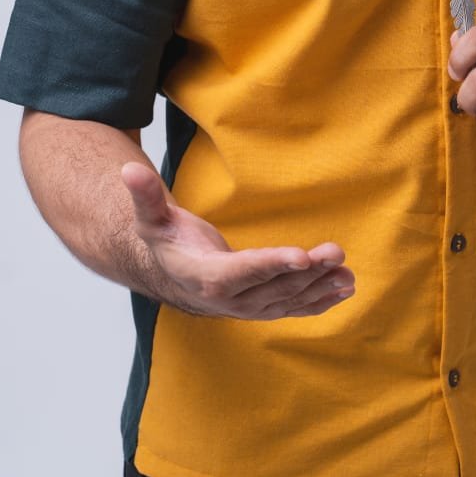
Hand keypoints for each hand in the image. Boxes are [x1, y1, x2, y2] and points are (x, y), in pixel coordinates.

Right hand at [120, 162, 355, 319]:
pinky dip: (320, 301)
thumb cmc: (167, 241)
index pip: (243, 272)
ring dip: (321, 286)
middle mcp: (229, 300)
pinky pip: (294, 308)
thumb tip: (128, 168)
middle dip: (308, 271)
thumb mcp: (152, 218)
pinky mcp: (262, 308)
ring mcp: (248, 308)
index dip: (272, 264)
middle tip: (337, 252)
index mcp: (206, 277)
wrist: (172, 275)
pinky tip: (343, 290)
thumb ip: (145, 195)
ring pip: (288, 299)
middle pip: (274, 286)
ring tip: (347, 272)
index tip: (301, 255)